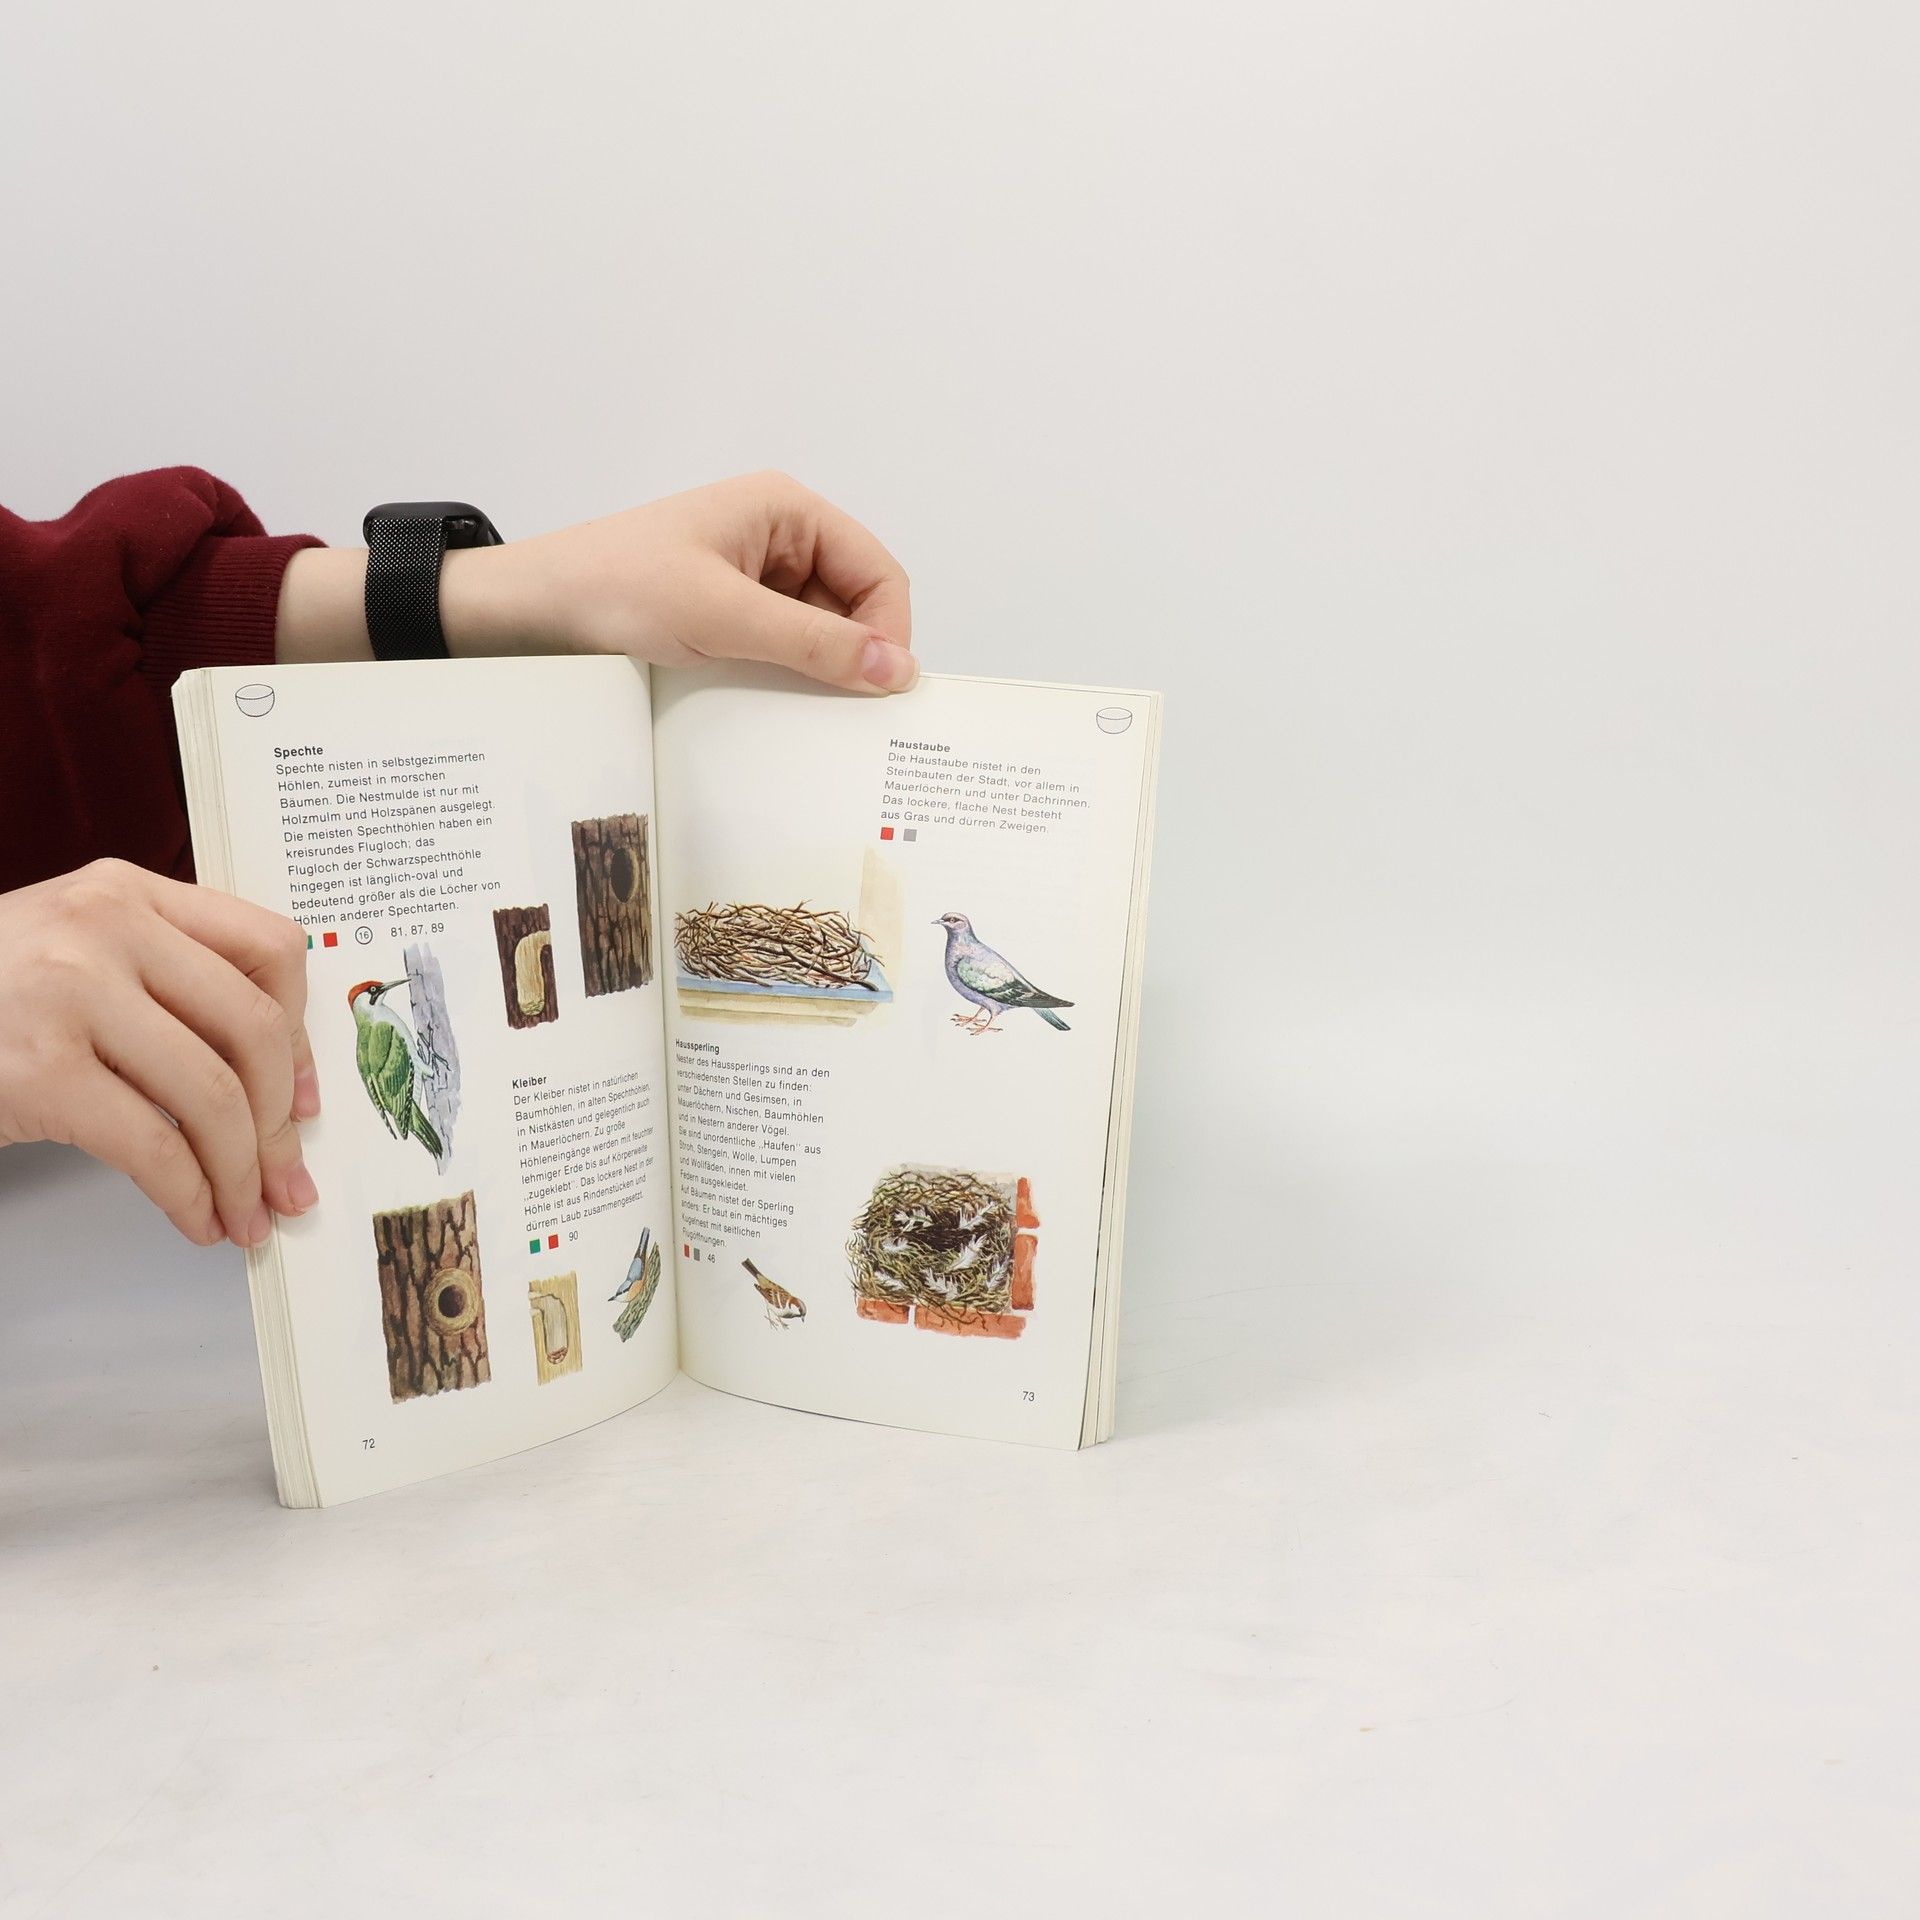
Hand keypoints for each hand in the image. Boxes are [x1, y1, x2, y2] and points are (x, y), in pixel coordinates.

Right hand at [0, 861, 319, 1246]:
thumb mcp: (78, 954)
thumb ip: (166, 982)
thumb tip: (277, 1082)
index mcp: (129, 892)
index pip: (270, 948)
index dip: (303, 1035)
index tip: (304, 1098)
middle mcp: (107, 928)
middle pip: (255, 1030)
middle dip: (280, 1123)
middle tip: (285, 1178)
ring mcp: (72, 995)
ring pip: (214, 1095)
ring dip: (242, 1173)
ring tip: (248, 1214)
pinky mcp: (41, 1072)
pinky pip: (154, 1147)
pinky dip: (190, 1195)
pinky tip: (198, 1218)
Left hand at [277, 472, 917, 693]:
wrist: (524, 613)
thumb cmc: (613, 591)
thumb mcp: (722, 618)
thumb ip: (815, 645)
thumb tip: (897, 672)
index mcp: (787, 511)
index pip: (879, 574)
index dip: (888, 634)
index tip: (876, 696)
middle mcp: (778, 539)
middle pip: (855, 607)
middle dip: (851, 660)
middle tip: (839, 719)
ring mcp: (752, 580)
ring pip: (820, 636)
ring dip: (814, 675)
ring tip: (792, 712)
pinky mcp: (726, 616)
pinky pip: (781, 652)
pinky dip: (782, 681)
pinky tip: (764, 706)